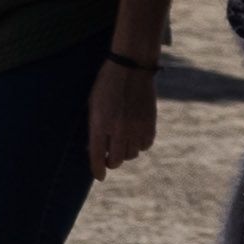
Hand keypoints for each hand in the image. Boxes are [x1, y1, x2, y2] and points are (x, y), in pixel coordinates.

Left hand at [89, 57, 159, 177]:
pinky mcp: (150, 124)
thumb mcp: (93, 104)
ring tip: (121, 142)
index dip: (97, 169)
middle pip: (116, 160)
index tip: (99, 176)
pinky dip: (139, 145)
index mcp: (100, 123)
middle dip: (110, 162)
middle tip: (108, 158)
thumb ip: (94, 127)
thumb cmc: (106, 84)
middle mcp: (119, 129)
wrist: (131, 67)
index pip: (96, 155)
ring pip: (131, 154)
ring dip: (125, 152)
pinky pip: (145, 145)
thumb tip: (94, 149)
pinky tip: (134, 136)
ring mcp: (136, 128)